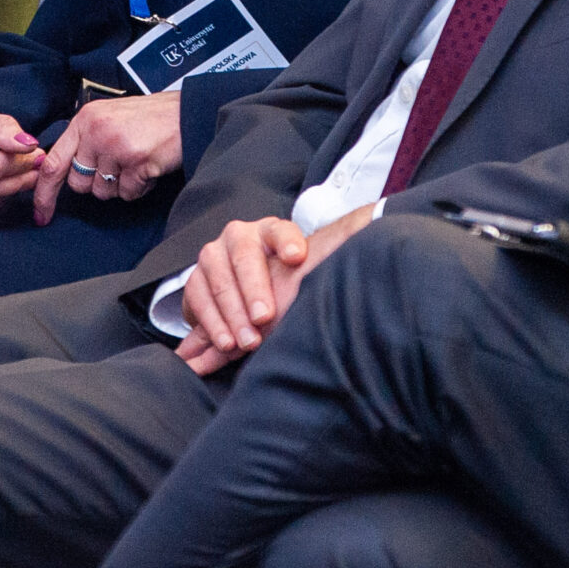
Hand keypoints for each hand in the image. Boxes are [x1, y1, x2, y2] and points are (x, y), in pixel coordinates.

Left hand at [32, 92, 183, 222]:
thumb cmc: (150, 118)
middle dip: (97, 184)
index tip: (41, 214)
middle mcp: (95, 131)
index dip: (44, 193)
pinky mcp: (136, 161)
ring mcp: (115, 146)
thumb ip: (85, 140)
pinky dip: (139, 187)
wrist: (188, 112)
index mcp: (85, 119)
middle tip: (119, 164)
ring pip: (103, 192)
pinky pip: (127, 193)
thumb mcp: (108, 118)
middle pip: (79, 184)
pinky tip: (149, 166)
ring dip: (121, 185)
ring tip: (137, 161)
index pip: (53, 163)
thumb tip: (64, 171)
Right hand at [174, 204, 376, 375]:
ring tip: (246, 341)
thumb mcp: (308, 270)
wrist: (247, 291)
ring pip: (218, 280)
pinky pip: (197, 300)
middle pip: (245, 257)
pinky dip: (211, 323)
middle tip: (265, 318)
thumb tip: (373, 225)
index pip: (281, 231)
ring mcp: (213, 256)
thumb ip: (334, 253)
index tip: (299, 257)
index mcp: (271, 231)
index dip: (288, 242)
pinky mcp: (195, 280)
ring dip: (231, 313)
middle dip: (255, 290)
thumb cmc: (286, 283)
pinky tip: (224, 343)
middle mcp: (239, 236)